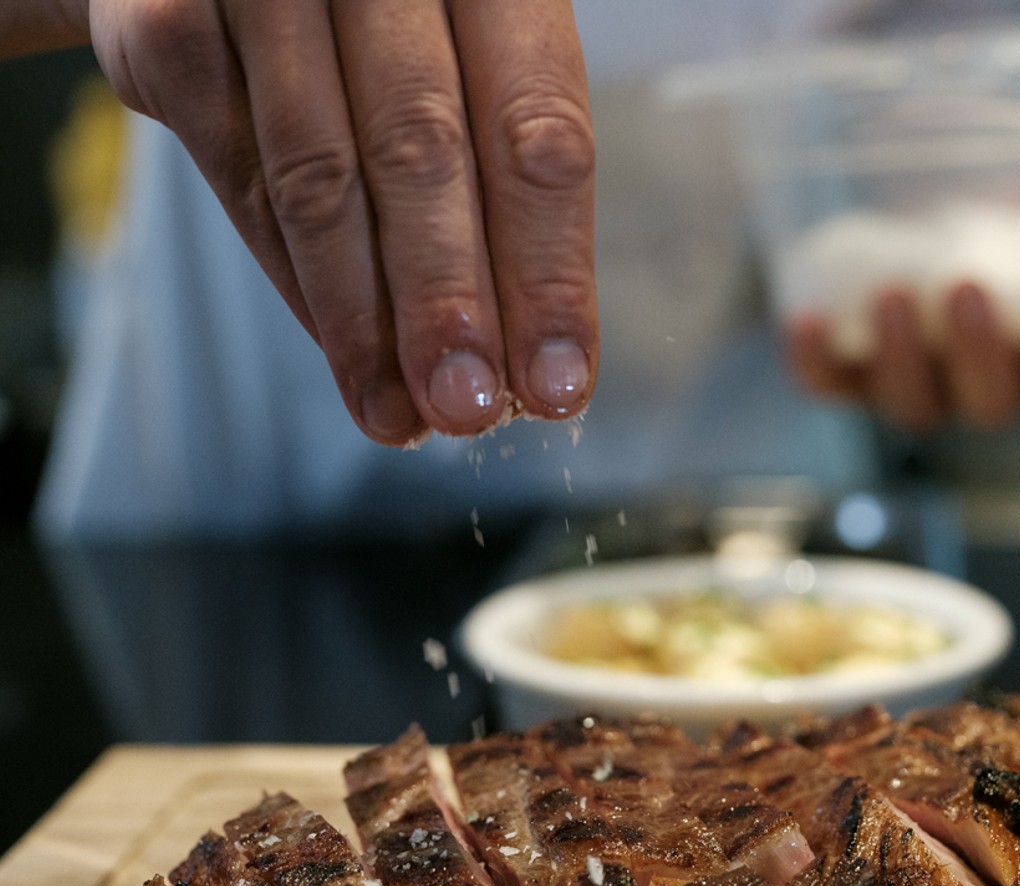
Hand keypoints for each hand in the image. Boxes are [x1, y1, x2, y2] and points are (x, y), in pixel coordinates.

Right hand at [88, 0, 597, 444]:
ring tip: (399, 413)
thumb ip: (495, 176)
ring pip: (318, 175)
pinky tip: (341, 352)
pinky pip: (241, 177)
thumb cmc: (384, 20)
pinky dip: (296, 281)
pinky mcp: (164, 19)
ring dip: (364, 318)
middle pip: (423, 151)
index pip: (538, 130)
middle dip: (449, 302)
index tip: (557, 382)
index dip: (548, 269)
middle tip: (467, 410)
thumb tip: (527, 358)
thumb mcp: (467, 60)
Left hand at [785, 87, 1019, 433]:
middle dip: (982, 358)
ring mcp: (912, 384)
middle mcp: (983, 382)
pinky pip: (829, 385)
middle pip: (991, 405)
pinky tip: (805, 319)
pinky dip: (814, 362)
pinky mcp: (847, 371)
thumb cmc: (1004, 209)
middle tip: (967, 289)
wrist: (912, 206)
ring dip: (903, 362)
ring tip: (891, 295)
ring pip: (911, 408)